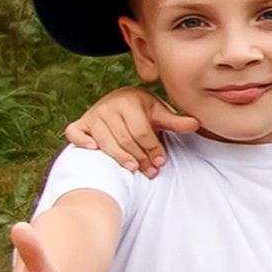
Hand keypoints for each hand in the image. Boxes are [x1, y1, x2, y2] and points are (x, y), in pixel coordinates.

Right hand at [63, 85, 188, 175]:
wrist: (119, 104)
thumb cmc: (142, 113)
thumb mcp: (159, 115)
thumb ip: (176, 121)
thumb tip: (196, 123)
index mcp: (129, 100)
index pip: (141, 130)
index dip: (152, 148)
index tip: (161, 162)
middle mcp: (108, 105)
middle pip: (124, 138)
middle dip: (140, 156)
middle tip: (151, 171)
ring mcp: (93, 115)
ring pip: (105, 140)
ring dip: (119, 156)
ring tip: (134, 168)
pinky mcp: (80, 124)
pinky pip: (75, 132)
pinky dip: (80, 140)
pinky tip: (91, 148)